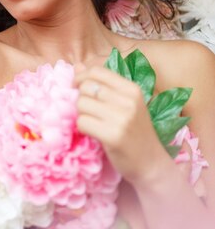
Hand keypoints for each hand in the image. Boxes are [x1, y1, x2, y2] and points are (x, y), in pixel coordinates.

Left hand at [74, 65, 171, 186]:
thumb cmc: (135, 131)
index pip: (97, 72)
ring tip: (92, 122)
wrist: (151, 163)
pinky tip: (93, 133)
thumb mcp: (124, 103)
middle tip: (87, 110)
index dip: (81, 77)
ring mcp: (122, 119)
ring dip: (81, 114)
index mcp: (132, 89)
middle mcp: (128, 101)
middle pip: (86, 87)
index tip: (77, 87)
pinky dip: (82, 127)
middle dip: (80, 97)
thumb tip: (77, 65)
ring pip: (82, 104)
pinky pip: (82, 122)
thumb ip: (102, 84)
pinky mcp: (113, 136)